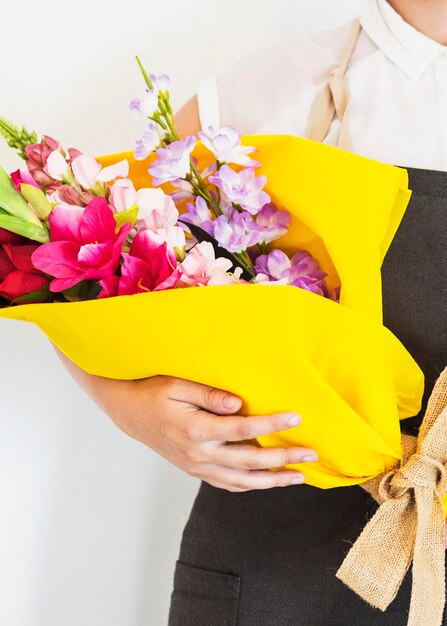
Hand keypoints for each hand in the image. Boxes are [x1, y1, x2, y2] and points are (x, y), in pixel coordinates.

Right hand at [103, 375, 317, 491]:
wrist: (128, 412)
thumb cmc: (153, 392)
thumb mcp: (177, 385)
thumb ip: (208, 394)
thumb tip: (238, 403)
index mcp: (196, 430)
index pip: (243, 430)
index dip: (272, 425)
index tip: (296, 417)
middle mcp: (198, 454)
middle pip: (249, 462)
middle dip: (283, 459)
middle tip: (311, 455)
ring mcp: (196, 466)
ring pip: (241, 481)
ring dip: (272, 481)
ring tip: (298, 476)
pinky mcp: (195, 470)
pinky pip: (226, 484)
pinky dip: (249, 485)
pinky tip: (266, 481)